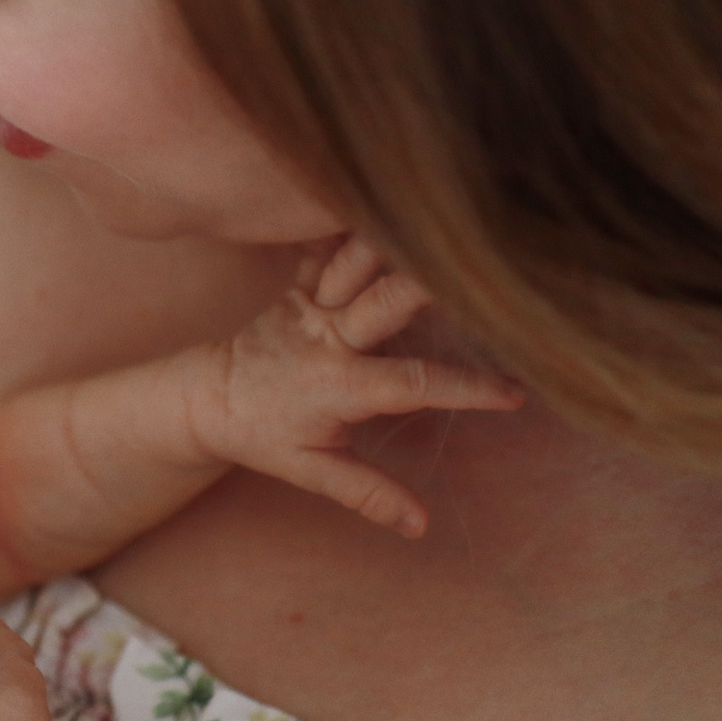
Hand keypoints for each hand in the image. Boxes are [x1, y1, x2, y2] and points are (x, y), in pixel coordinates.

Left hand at [183, 235, 522, 537]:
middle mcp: (328, 336)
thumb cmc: (263, 437)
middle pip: (387, 300)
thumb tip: (421, 526)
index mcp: (338, 385)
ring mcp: (313, 303)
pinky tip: (387, 193)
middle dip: (433, 281)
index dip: (467, 389)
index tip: (515, 393)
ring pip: (357, 259)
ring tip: (448, 215)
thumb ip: (368, 495)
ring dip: (397, 238)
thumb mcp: (313, 472)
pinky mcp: (302, 282)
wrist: (206, 395)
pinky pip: (329, 245)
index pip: (414, 385)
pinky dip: (354, 222)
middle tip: (490, 266)